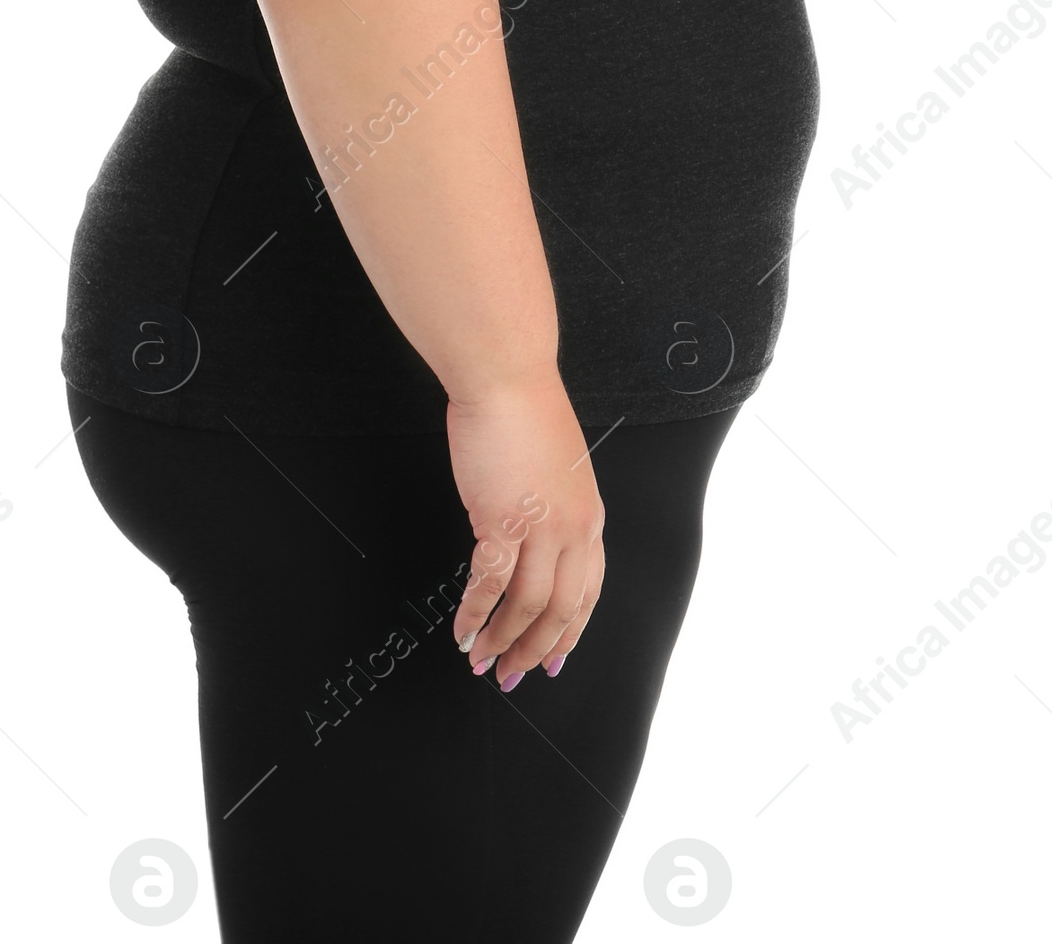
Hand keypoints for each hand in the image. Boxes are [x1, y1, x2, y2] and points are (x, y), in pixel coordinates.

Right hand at [446, 379, 605, 688]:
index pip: (588, 592)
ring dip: (502, 640)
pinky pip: (488, 582)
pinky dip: (474, 612)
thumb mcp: (556, 470)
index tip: (555, 660)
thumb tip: (530, 544)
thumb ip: (551, 511)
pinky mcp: (501, 519)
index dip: (570, 632)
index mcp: (589, 517)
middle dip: (535, 651)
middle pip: (561, 610)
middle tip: (512, 675)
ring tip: (481, 660)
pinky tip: (462, 630)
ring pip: (526, 605)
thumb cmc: (524, 412)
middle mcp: (572, 529)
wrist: (507, 377)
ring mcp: (539, 526)